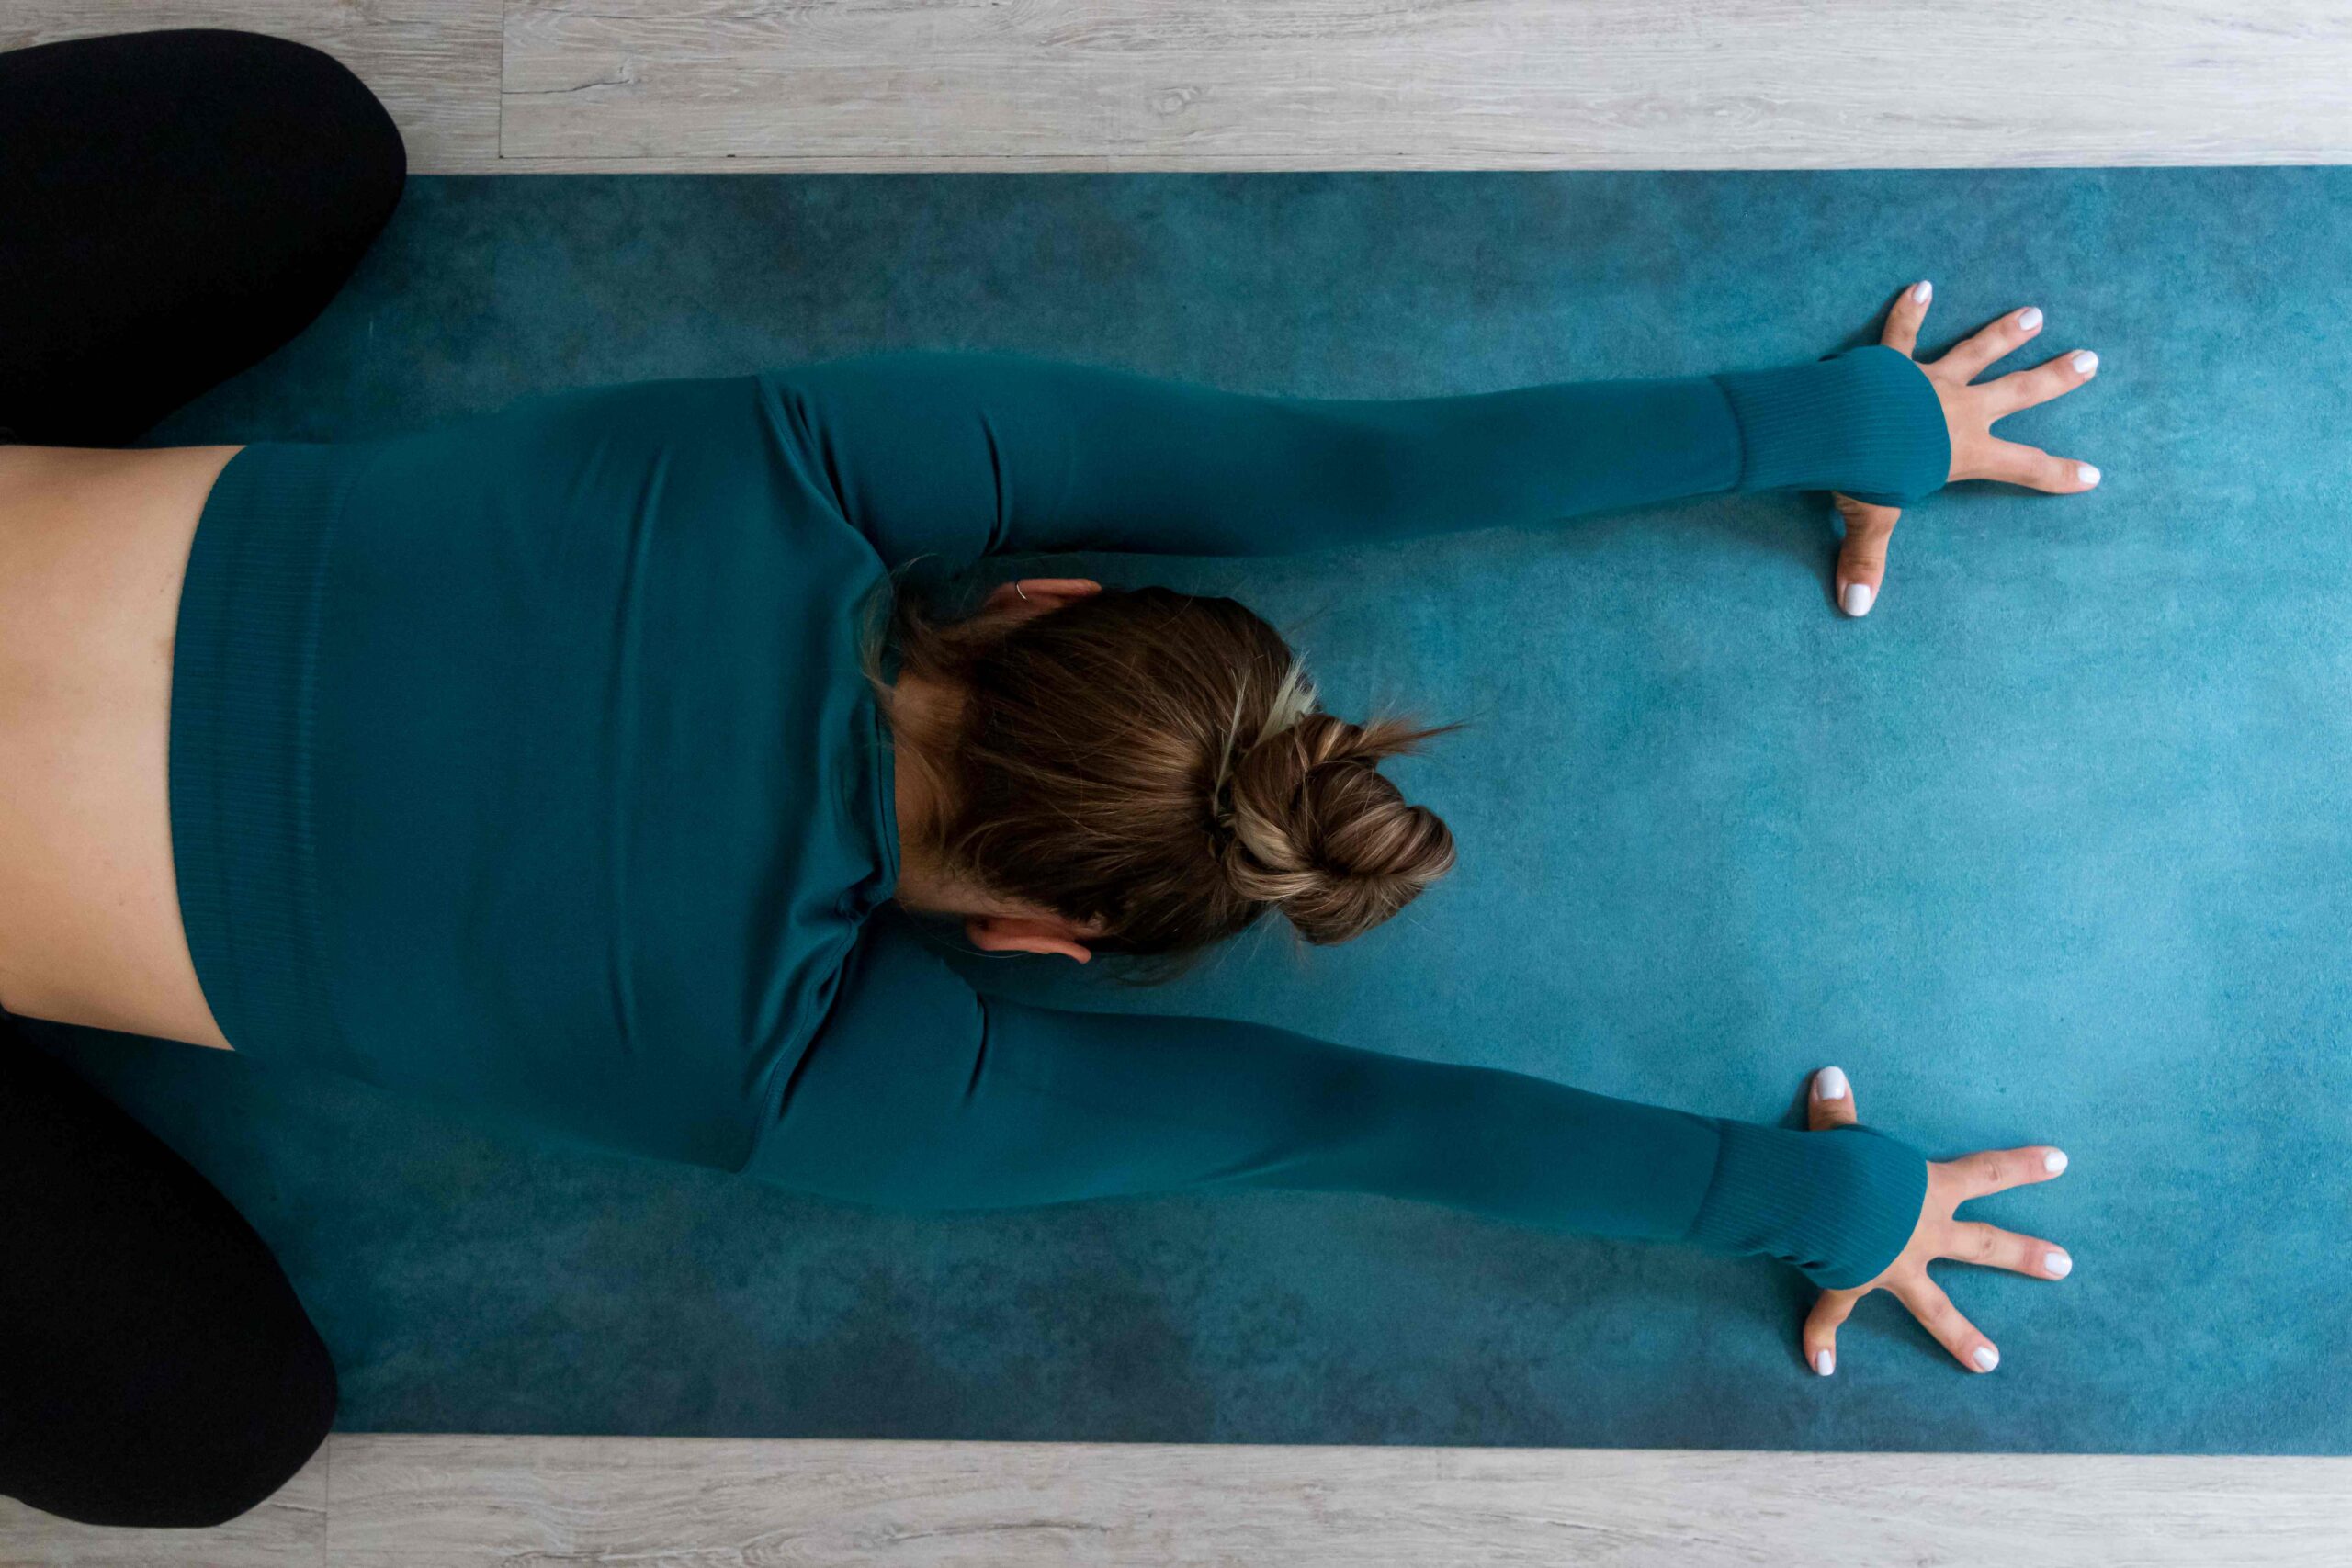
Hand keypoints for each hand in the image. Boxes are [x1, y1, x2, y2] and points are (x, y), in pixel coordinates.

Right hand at [1800, 1064, 2070, 1375]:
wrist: (1820, 1202)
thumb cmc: (1842, 1161)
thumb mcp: (1845, 1132)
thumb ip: (1839, 1111)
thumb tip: (1830, 1074)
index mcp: (1927, 1190)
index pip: (1984, 1173)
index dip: (2022, 1166)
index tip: (2062, 1162)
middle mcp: (1922, 1232)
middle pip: (1983, 1245)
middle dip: (2024, 1255)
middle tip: (2065, 1267)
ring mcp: (1893, 1265)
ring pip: (1935, 1306)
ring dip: (1962, 1336)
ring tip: (1990, 1363)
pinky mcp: (1853, 1283)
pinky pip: (1833, 1314)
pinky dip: (1823, 1339)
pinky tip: (1821, 1366)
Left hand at [1831, 281, 2102, 616]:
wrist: (1839, 426)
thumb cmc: (1862, 473)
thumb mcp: (1870, 521)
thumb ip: (1865, 561)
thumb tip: (1856, 609)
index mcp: (1964, 451)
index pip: (2022, 468)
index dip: (2057, 475)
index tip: (2093, 474)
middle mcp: (1958, 410)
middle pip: (2018, 392)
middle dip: (2055, 377)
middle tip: (2089, 360)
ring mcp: (1929, 380)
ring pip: (1977, 351)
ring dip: (2006, 333)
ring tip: (2034, 314)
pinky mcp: (1894, 361)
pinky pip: (1903, 332)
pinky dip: (1910, 309)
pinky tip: (1920, 285)